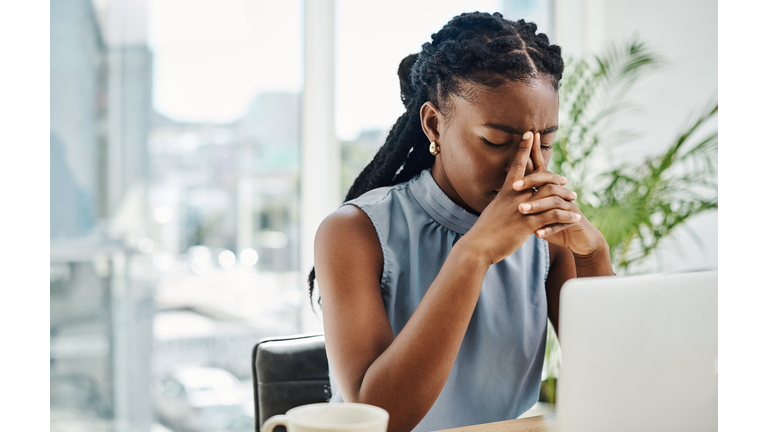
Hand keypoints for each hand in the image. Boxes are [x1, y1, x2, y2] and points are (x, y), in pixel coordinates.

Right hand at [459, 132, 582, 264]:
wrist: (477, 246)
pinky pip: (553, 216)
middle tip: (565, 179)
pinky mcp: (528, 224)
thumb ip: (502, 204)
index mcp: (505, 191)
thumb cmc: (484, 231)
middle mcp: (515, 196)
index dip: (523, 147)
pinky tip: (575, 217)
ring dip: (566, 195)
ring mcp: (522, 209)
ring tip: (575, 198)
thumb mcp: (492, 211)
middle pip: (541, 177)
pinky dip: (566, 215)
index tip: (530, 133)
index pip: (517, 164)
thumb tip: (505, 202)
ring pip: (551, 195)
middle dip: (555, 175)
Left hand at [512, 133, 606, 255]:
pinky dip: (548, 229)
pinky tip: (537, 234)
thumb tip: (509, 183)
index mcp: (550, 188)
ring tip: (521, 210)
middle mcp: (561, 194)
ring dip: (537, 206)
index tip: (522, 143)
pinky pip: (561, 223)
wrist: (578, 238)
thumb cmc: (553, 221)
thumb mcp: (540, 208)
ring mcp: (568, 207)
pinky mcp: (574, 221)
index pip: (541, 169)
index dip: (534, 155)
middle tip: (514, 186)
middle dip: (531, 182)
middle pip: (547, 182)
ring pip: (553, 202)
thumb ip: (529, 197)